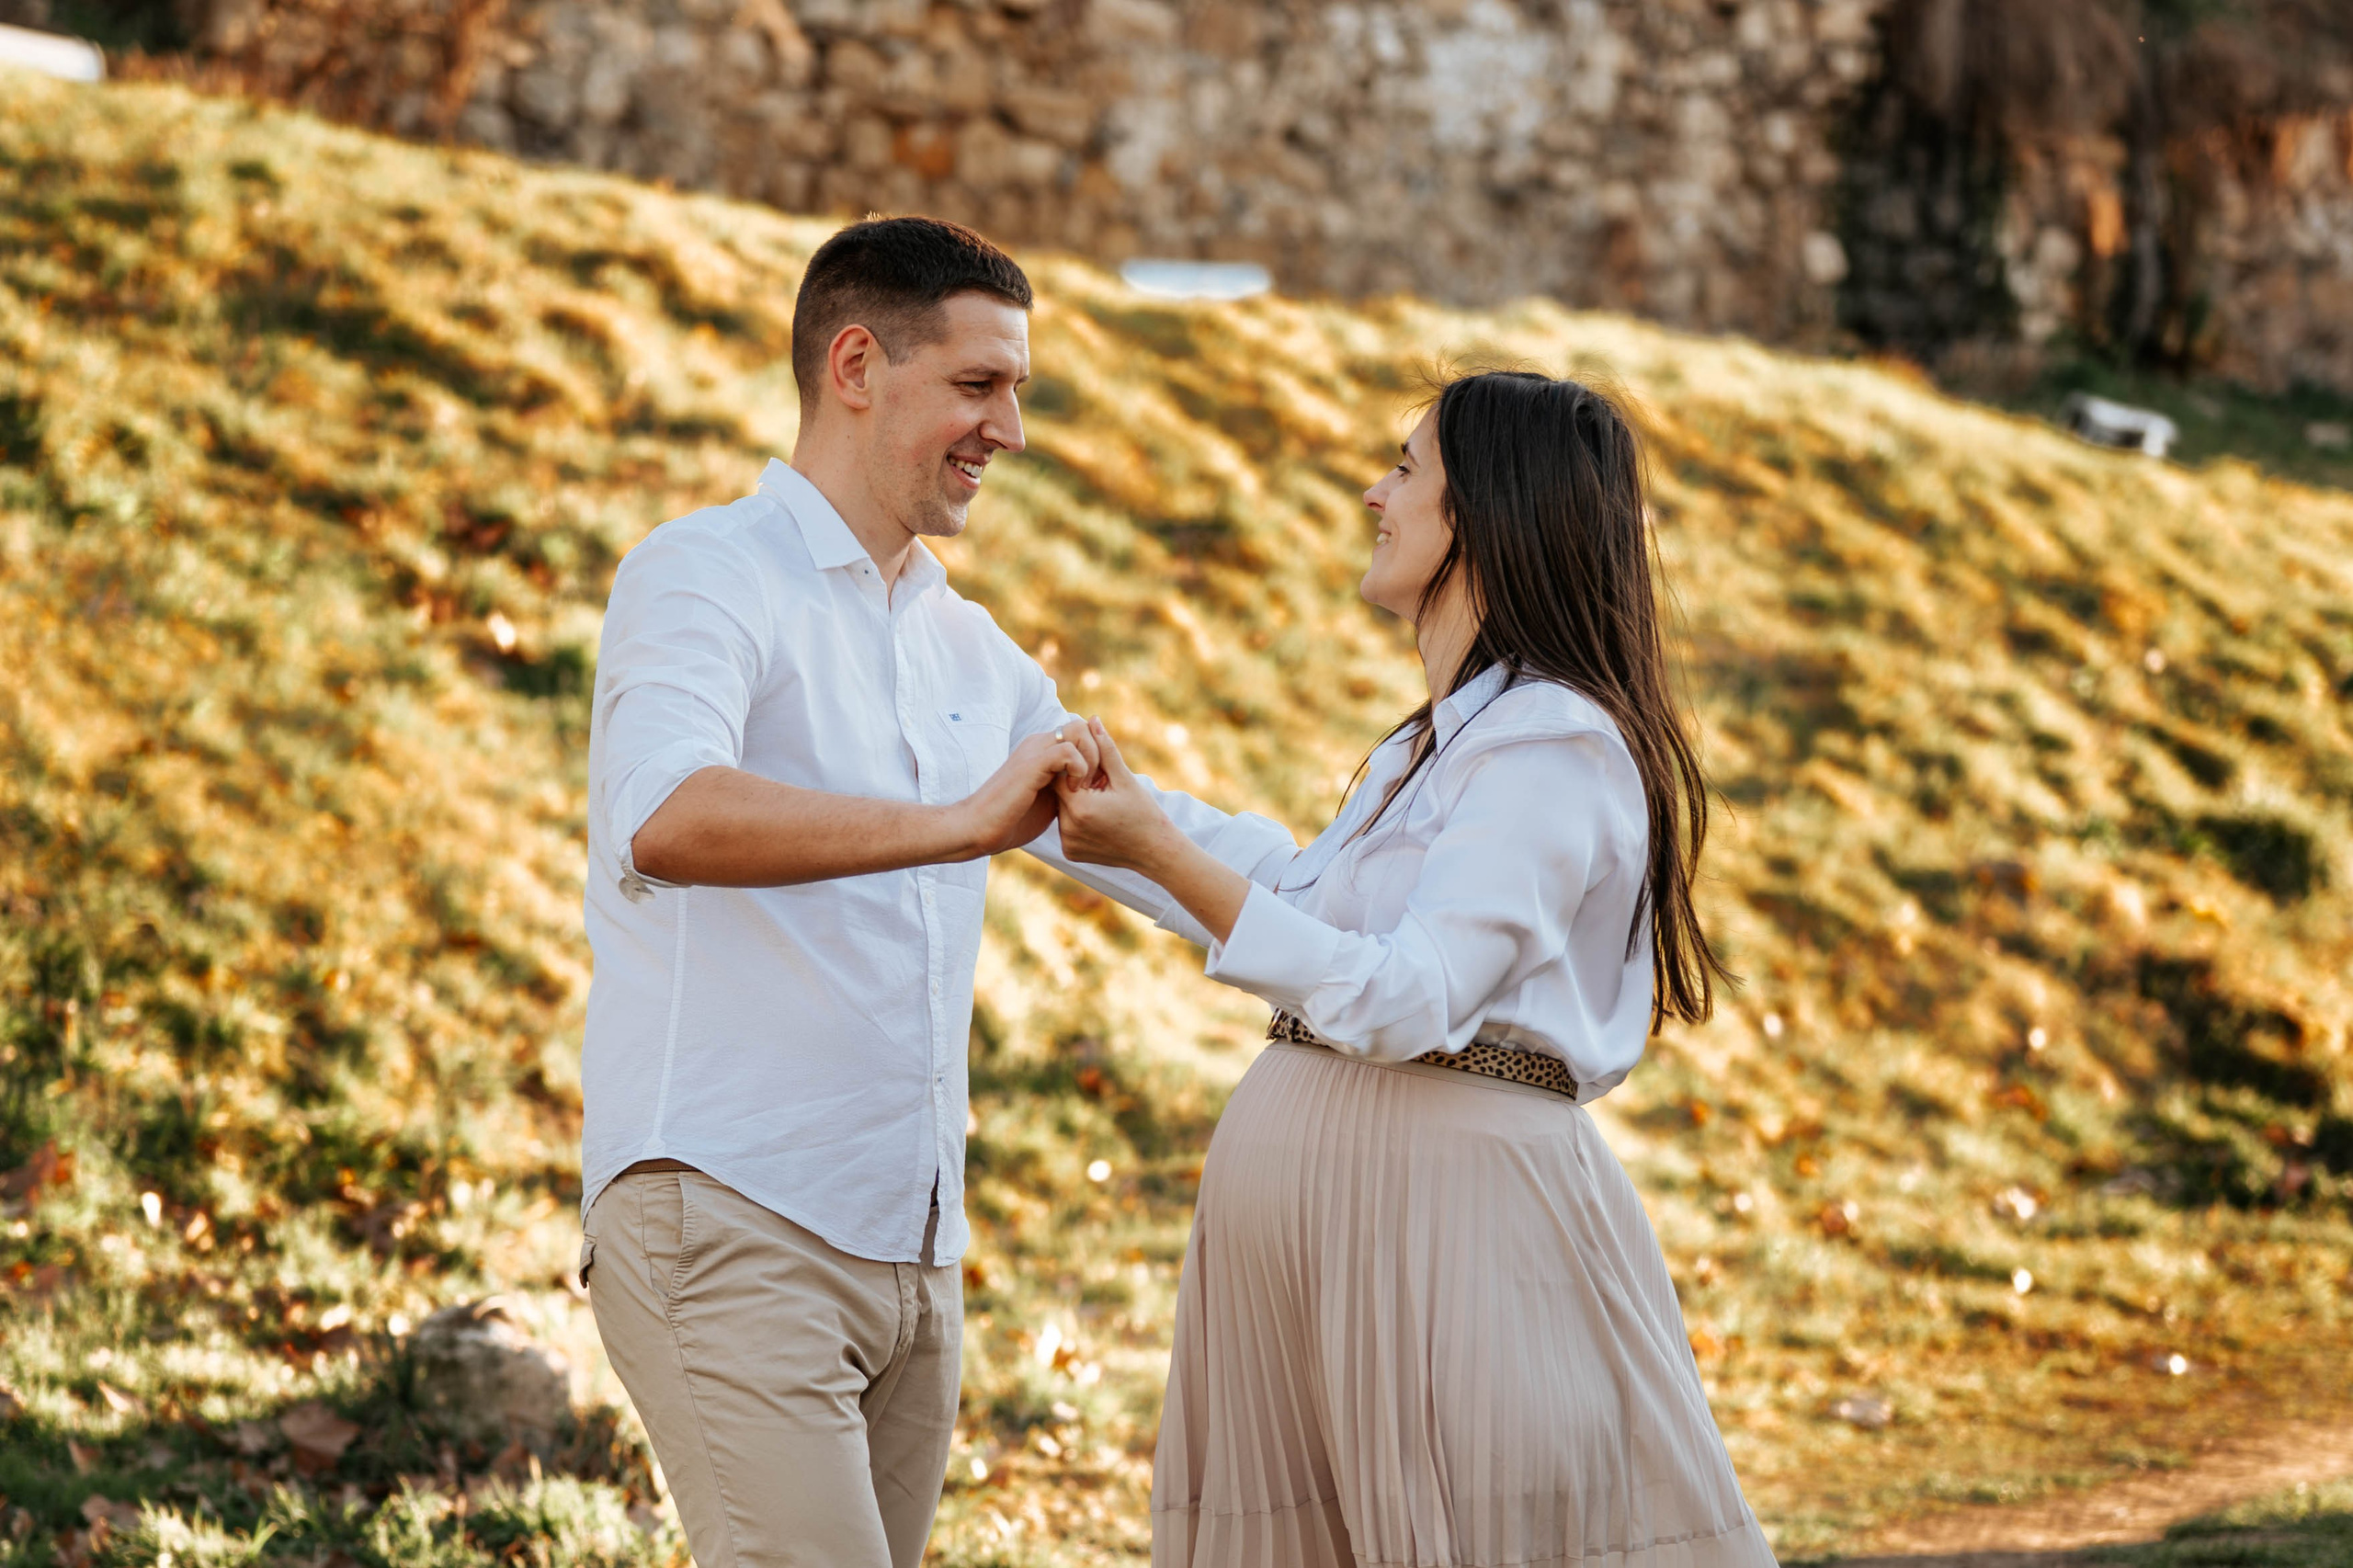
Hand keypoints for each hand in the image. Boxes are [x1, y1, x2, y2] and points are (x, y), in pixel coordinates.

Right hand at [951, 726, 1094, 856]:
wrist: (978, 828)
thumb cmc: (1011, 819)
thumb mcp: (1050, 800)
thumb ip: (1067, 787)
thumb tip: (1090, 788)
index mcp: (1043, 750)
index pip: (1081, 733)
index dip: (1097, 755)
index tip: (1096, 784)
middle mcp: (1039, 743)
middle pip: (1083, 725)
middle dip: (1098, 753)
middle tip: (1093, 784)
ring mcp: (1034, 750)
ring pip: (1079, 730)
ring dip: (1091, 759)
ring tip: (1084, 788)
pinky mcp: (1032, 763)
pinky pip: (1068, 750)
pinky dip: (1079, 769)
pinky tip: (1073, 791)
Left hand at [1053, 718, 1180, 872]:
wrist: (1154, 851)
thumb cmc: (1143, 812)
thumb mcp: (1125, 778)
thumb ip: (1105, 749)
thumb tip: (1092, 719)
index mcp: (1081, 807)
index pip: (1062, 775)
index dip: (1077, 769)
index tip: (1097, 773)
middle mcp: (1069, 828)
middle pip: (1060, 793)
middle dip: (1076, 785)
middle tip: (1099, 788)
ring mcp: (1068, 843)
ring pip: (1061, 810)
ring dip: (1075, 802)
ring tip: (1100, 805)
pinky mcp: (1070, 853)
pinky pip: (1066, 828)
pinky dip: (1077, 821)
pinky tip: (1097, 822)